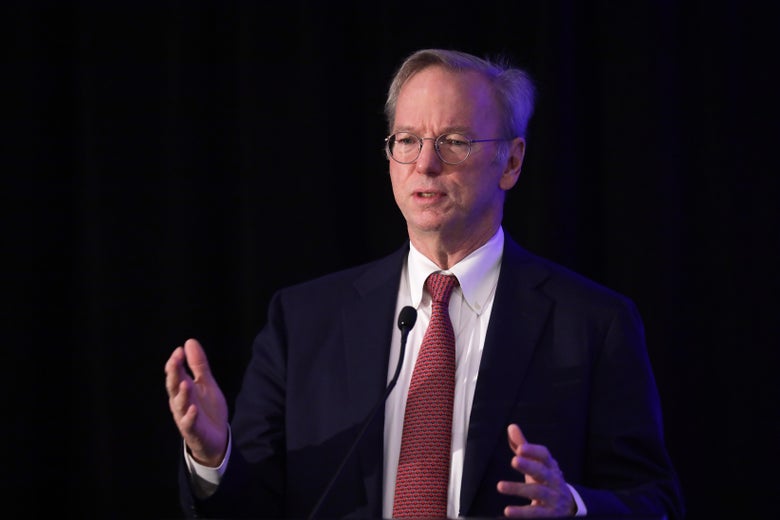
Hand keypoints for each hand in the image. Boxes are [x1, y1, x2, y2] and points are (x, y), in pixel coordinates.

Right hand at [165, 338, 228, 466]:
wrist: (216, 438)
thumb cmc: (207, 409)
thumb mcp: (205, 383)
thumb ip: (198, 365)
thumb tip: (189, 342)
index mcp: (183, 389)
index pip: (175, 374)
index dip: (175, 363)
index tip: (179, 350)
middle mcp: (180, 402)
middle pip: (173, 386)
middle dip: (174, 373)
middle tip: (175, 359)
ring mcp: (185, 416)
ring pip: (180, 404)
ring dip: (182, 394)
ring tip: (185, 383)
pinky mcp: (193, 430)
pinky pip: (189, 423)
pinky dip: (190, 416)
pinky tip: (193, 409)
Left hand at [497, 424, 575, 516]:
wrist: (570, 507)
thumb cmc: (546, 481)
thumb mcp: (537, 464)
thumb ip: (524, 446)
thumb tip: (511, 427)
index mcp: (550, 466)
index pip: (544, 456)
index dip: (533, 452)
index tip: (520, 448)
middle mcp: (554, 481)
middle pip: (542, 472)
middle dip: (529, 466)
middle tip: (514, 460)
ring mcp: (553, 498)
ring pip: (538, 492)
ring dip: (519, 488)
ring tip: (500, 486)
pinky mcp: (550, 515)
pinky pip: (536, 514)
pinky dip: (522, 513)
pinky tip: (507, 511)